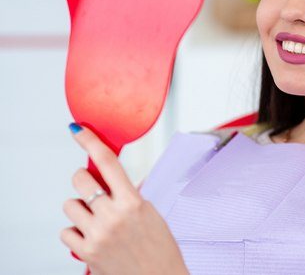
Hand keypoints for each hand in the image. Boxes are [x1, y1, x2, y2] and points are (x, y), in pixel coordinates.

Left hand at [60, 123, 189, 274]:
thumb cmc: (159, 248)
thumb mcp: (150, 213)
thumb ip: (129, 195)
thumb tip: (110, 181)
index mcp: (133, 202)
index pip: (108, 163)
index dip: (90, 142)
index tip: (78, 130)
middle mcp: (112, 216)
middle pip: (80, 181)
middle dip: (84, 180)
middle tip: (92, 189)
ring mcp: (97, 235)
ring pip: (70, 205)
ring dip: (80, 208)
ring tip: (96, 219)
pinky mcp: (86, 253)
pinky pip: (65, 232)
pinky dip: (75, 232)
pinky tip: (91, 236)